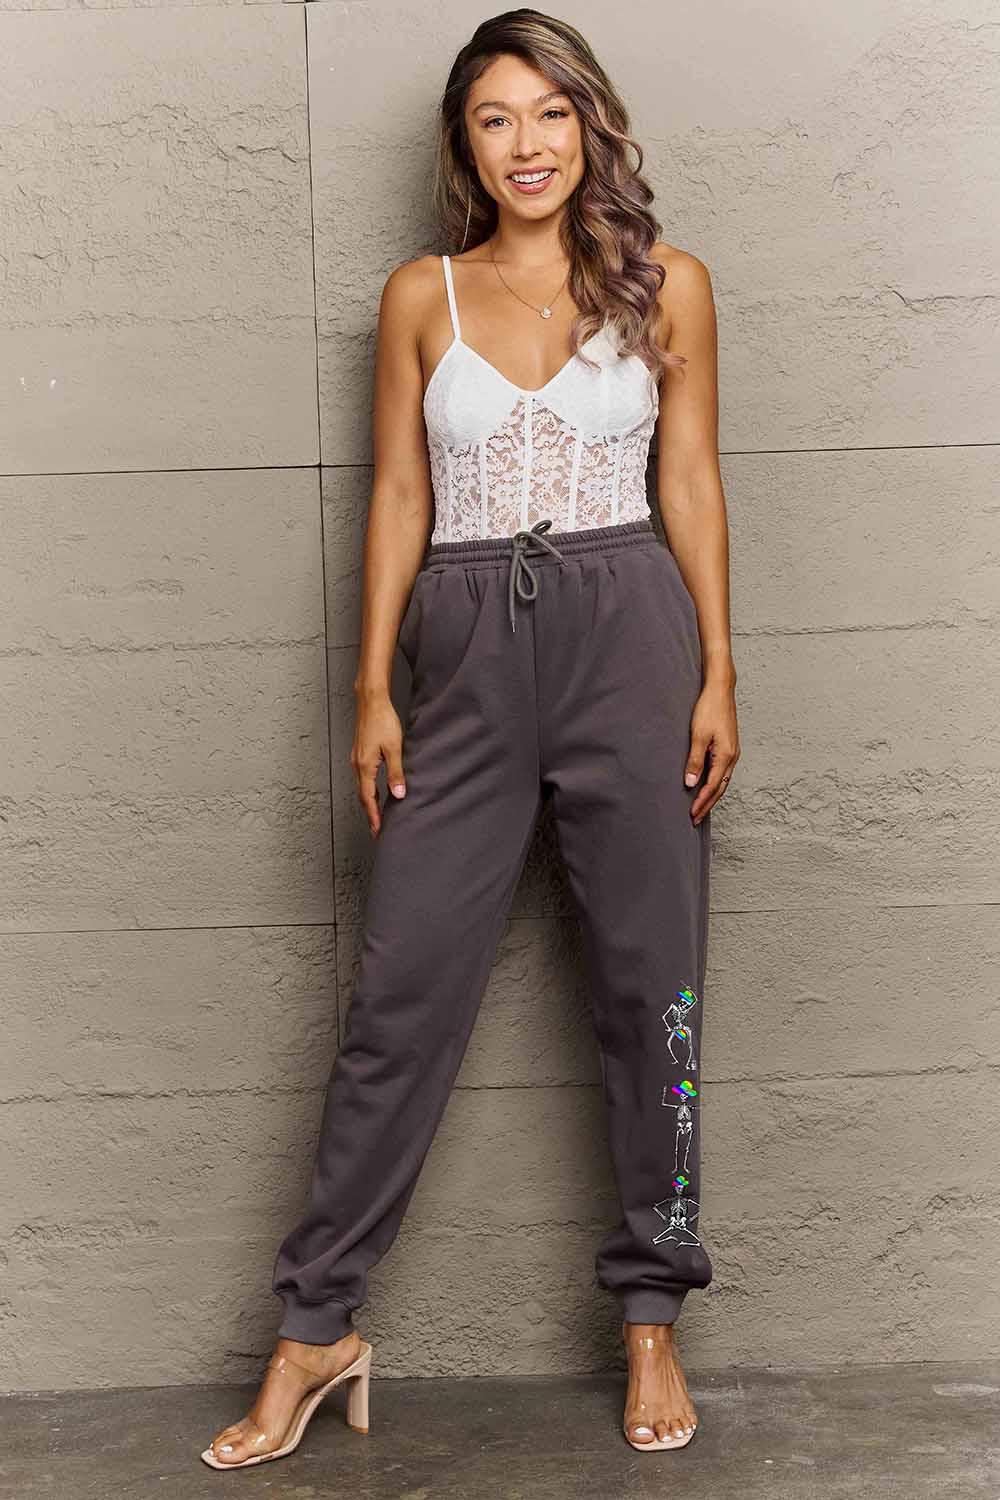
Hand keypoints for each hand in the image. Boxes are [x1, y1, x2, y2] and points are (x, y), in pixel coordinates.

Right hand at [350, 693, 406, 837]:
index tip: (377, 831)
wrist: (371, 700)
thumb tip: (398, 794)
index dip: (373, 816)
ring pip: (362, 787)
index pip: (368, 798)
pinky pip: (362, 778)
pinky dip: (367, 790)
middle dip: (369, 814)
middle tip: (376, 830)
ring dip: (368, 803)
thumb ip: (396, 773)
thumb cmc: (382, 720)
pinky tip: (374, 792)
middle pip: (362, 796)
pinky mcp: (359, 753)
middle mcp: (357, 764)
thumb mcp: (394, 748)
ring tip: (376, 816)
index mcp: (365, 766)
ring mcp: (356, 759)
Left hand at [683, 678, 739, 825]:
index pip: (712, 786)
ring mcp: (732, 752)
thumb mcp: (698, 736)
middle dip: (708, 805)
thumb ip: (695, 761)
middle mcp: (732, 757)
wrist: (720, 691)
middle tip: (695, 820)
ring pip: (722, 781)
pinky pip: (722, 772)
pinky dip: (714, 784)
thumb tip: (691, 784)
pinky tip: (707, 787)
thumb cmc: (709, 710)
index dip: (702, 802)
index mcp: (726, 756)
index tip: (692, 814)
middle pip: (720, 788)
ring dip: (711, 796)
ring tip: (700, 809)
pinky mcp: (728, 747)